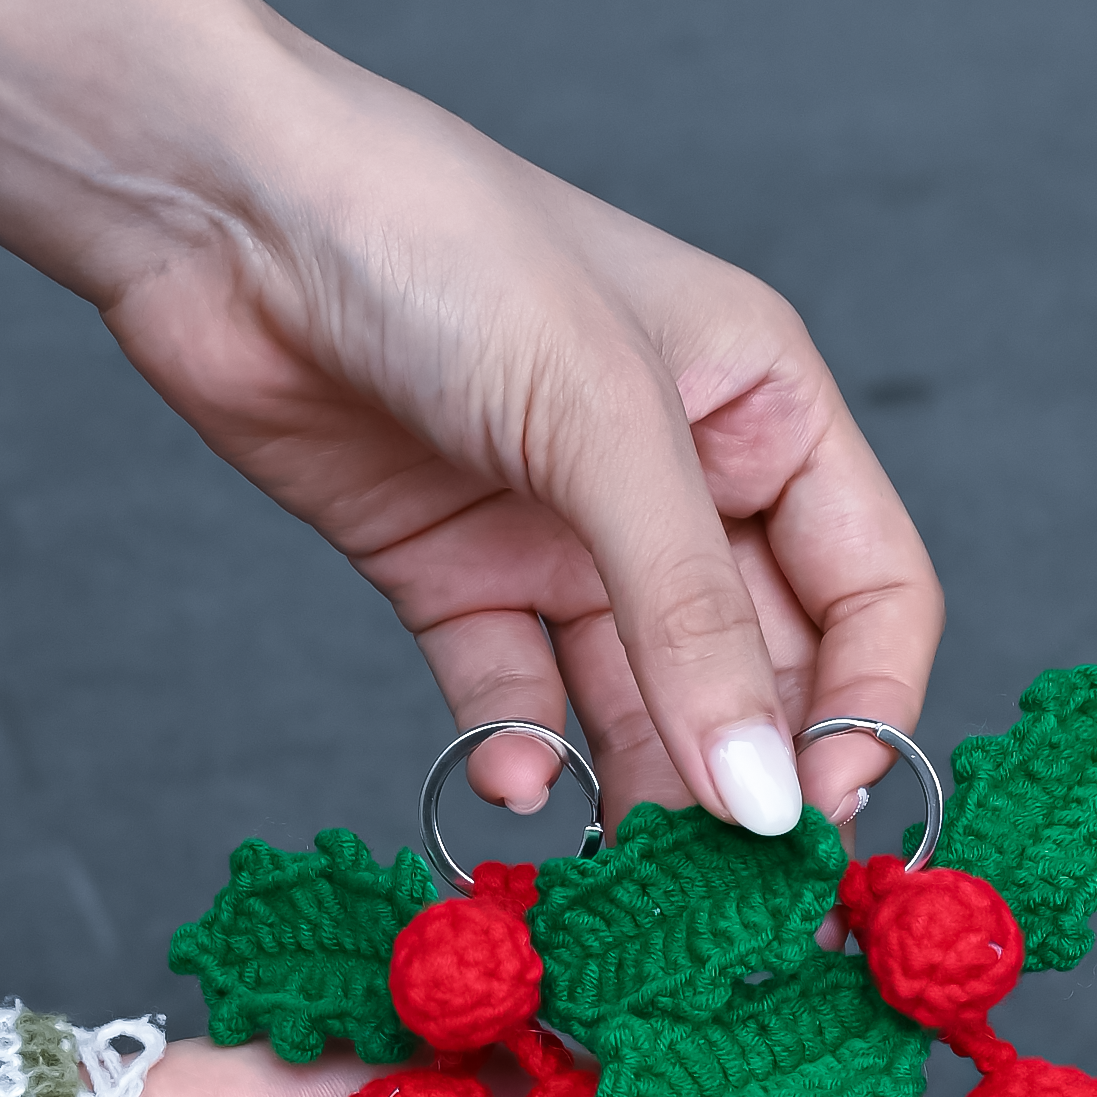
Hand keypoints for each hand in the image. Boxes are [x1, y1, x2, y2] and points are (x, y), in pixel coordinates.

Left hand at [0, 0, 936, 833]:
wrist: (224, 209)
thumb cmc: (436, 241)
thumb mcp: (600, 425)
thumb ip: (690, 621)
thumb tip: (764, 799)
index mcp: (762, 408)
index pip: (872, 592)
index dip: (864, 708)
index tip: (816, 814)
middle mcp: (679, 481)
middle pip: (760, 672)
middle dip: (747, 775)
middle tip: (727, 887)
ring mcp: (566, 537)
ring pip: (640, 707)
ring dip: (639, 792)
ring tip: (624, 875)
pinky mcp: (460, 581)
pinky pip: (518, 702)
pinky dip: (521, 757)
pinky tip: (512, 784)